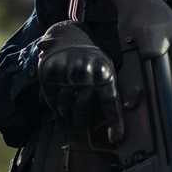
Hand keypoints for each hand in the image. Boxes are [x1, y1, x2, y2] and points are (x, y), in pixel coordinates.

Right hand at [35, 21, 122, 137]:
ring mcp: (65, 72)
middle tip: (78, 125)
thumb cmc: (92, 59)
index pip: (110, 104)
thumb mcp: (107, 69)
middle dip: (79, 121)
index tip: (115, 138)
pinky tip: (57, 107)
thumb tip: (122, 119)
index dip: (115, 123)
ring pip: (63, 106)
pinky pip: (50, 97)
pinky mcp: (49, 71)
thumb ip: (110, 92)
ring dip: (65, 115)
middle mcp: (85, 73)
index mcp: (104, 73)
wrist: (70, 33)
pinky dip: (53, 105)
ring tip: (66, 116)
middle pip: (81, 110)